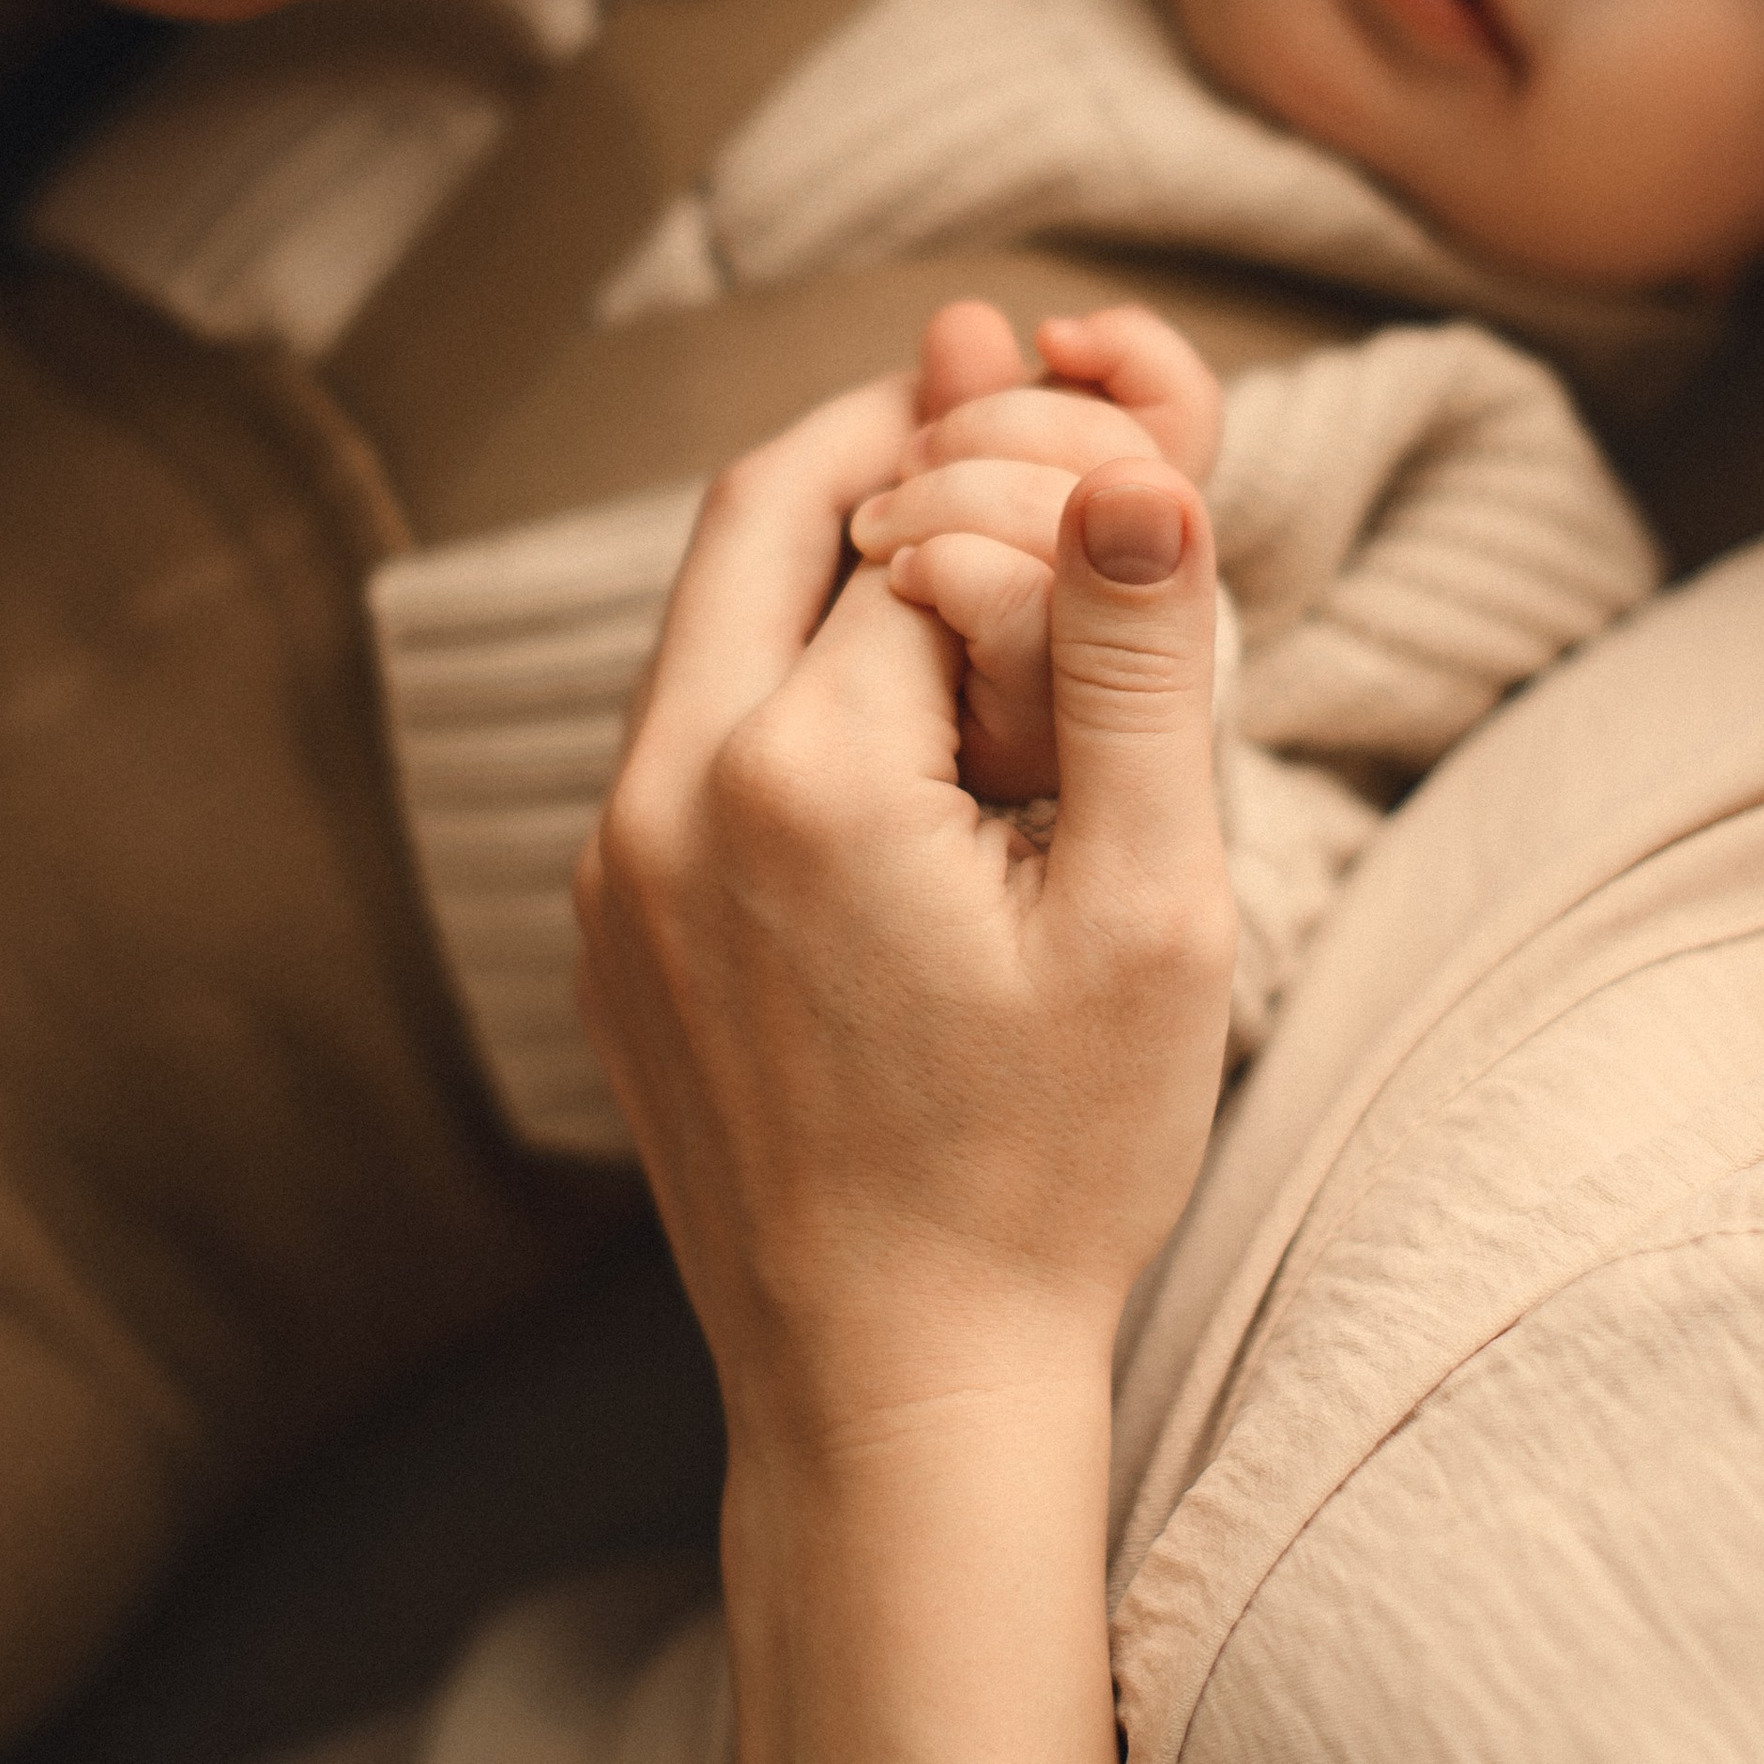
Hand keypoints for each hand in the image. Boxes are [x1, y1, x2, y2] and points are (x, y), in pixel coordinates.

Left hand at [577, 355, 1249, 1763]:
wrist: (895, 1387)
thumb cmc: (1045, 1168)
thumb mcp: (1151, 913)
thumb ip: (1141, 668)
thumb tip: (1138, 464)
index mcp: (794, 775)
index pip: (931, 535)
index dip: (1045, 498)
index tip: (1135, 488)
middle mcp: (658, 794)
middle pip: (766, 510)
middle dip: (899, 431)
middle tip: (1007, 377)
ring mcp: (612, 864)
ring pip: (715, 615)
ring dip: (839, 542)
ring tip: (970, 510)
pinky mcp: (613, 924)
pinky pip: (691, 726)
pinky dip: (792, 664)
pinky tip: (899, 689)